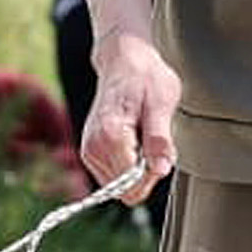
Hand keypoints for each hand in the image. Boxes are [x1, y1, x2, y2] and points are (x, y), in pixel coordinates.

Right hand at [83, 29, 180, 196]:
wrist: (123, 61)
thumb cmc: (145, 77)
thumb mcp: (162, 103)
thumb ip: (160, 139)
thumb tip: (160, 169)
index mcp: (110, 136)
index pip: (132, 185)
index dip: (153, 174)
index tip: (160, 149)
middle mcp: (93, 148)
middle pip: (125, 190)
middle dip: (145, 173)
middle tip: (153, 140)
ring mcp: (89, 152)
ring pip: (120, 186)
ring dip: (137, 168)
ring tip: (142, 135)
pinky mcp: (90, 153)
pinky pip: (114, 177)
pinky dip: (128, 164)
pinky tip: (133, 138)